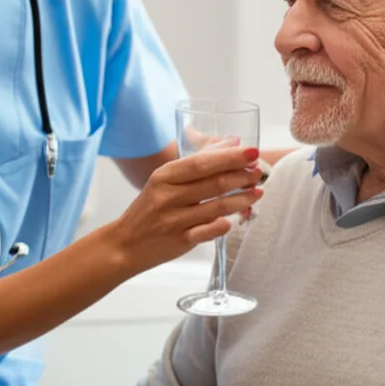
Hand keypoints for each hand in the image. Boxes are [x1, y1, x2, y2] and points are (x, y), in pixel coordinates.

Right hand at [109, 145, 263, 274]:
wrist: (125, 244)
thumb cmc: (150, 208)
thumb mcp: (166, 180)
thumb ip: (199, 160)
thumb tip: (232, 142)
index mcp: (165, 176)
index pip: (202, 162)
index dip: (230, 157)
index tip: (252, 151)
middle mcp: (168, 196)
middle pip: (214, 183)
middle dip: (242, 176)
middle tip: (259, 171)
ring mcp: (174, 220)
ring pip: (217, 207)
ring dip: (242, 199)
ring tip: (257, 192)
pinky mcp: (180, 241)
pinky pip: (209, 232)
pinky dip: (224, 224)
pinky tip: (236, 219)